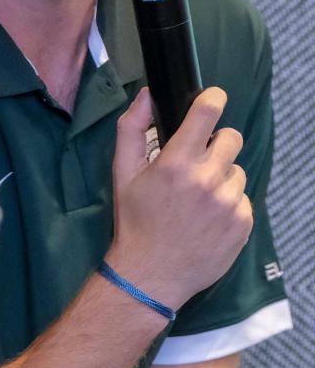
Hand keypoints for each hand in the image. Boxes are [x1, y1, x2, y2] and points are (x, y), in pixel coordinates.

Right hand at [107, 87, 252, 310]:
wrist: (151, 273)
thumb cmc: (134, 219)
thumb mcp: (122, 172)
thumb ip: (132, 128)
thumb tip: (146, 94)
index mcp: (176, 164)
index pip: (206, 115)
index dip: (212, 98)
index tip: (213, 97)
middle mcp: (207, 180)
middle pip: (231, 138)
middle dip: (216, 142)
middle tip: (197, 160)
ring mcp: (229, 204)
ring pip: (237, 171)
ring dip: (221, 176)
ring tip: (199, 197)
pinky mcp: (244, 224)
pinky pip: (243, 199)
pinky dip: (228, 202)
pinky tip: (208, 217)